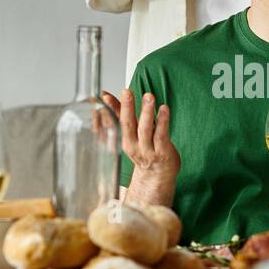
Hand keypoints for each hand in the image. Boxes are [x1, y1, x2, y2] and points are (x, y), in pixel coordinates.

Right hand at [108, 87, 180, 205]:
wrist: (157, 176)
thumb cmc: (144, 149)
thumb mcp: (130, 132)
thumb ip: (119, 112)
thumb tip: (105, 95)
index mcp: (123, 140)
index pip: (115, 123)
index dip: (111, 109)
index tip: (105, 96)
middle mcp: (133, 146)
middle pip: (128, 125)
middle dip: (127, 107)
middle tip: (127, 92)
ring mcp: (147, 150)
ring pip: (145, 129)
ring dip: (146, 112)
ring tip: (149, 96)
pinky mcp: (162, 152)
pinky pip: (161, 135)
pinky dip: (162, 121)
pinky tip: (164, 108)